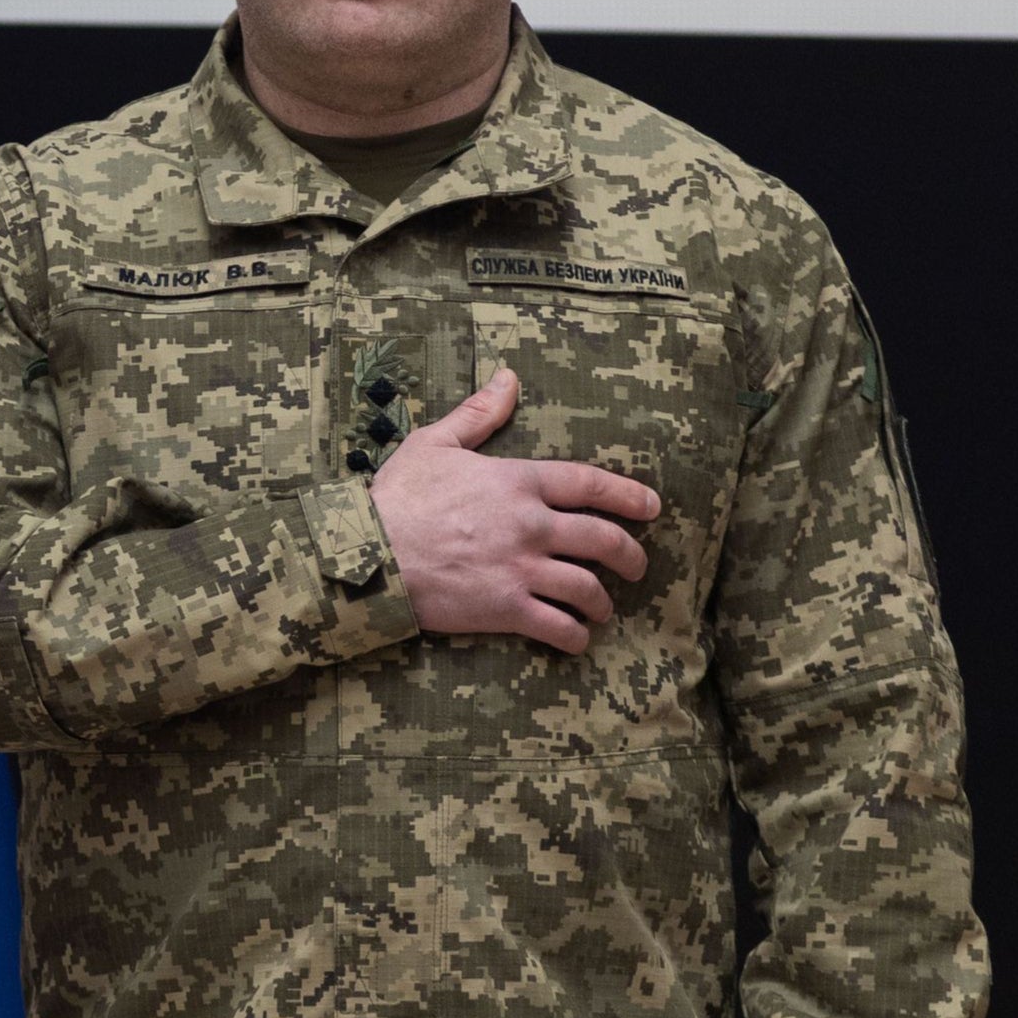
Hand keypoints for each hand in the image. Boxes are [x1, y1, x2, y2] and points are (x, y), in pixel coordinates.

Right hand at [369, 367, 658, 653]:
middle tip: (635, 567)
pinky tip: (576, 638)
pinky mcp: (506, 609)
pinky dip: (575, 636)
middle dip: (630, 557)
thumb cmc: (396, 498)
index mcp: (518, 482)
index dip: (629, 497)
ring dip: (603, 602)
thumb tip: (508, 379)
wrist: (365, 554)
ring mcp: (522, 569)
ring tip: (602, 609)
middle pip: (604, 541)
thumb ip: (478, 414)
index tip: (651, 508)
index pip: (591, 485)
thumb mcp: (433, 444)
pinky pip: (560, 627)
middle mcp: (531, 525)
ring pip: (588, 588)